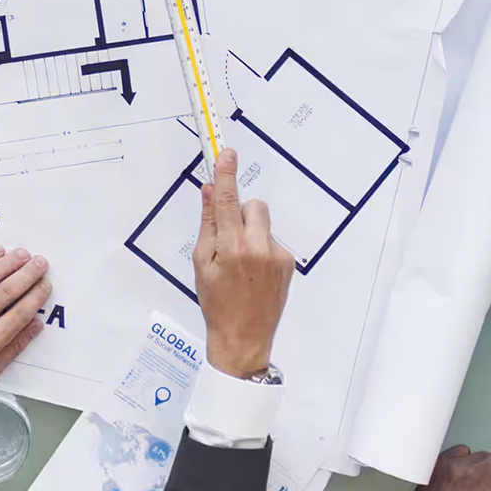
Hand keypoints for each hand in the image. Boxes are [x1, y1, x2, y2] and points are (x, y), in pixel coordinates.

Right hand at [193, 148, 294, 377]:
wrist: (243, 337)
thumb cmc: (216, 302)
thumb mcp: (202, 263)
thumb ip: (208, 224)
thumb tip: (208, 192)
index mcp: (232, 248)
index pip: (227, 201)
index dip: (225, 174)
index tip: (226, 153)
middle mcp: (258, 248)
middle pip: (253, 206)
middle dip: (240, 213)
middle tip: (228, 237)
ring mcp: (278, 256)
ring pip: (263, 224)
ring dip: (251, 233)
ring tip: (241, 263)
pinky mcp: (289, 263)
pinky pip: (272, 240)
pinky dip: (262, 248)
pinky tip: (254, 273)